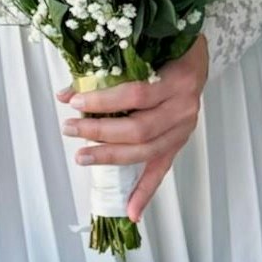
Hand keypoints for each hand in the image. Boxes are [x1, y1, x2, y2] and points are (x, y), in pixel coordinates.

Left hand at [58, 35, 209, 225]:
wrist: (197, 58)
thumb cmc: (166, 51)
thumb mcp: (141, 52)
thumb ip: (105, 71)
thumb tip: (64, 94)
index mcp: (176, 80)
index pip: (135, 95)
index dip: (103, 100)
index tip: (75, 102)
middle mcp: (183, 108)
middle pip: (138, 128)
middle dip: (99, 130)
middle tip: (70, 128)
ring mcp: (183, 129)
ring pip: (145, 151)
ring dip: (110, 156)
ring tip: (81, 156)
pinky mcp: (179, 144)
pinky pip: (161, 171)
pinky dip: (145, 192)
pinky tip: (130, 211)